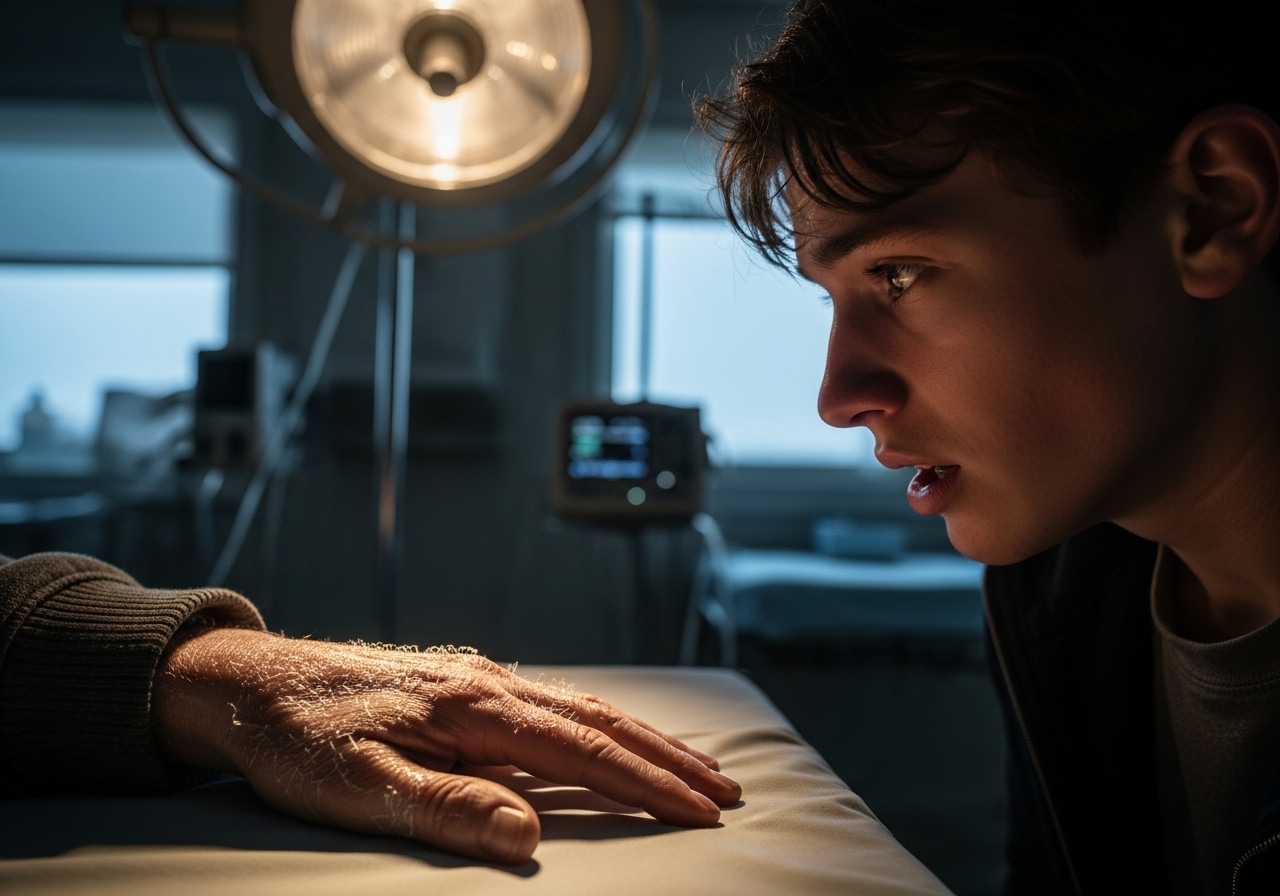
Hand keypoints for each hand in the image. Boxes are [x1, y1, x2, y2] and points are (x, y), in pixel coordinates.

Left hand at [152, 628, 740, 863]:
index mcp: (471, 708)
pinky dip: (602, 722)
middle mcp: (487, 684)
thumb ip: (446, 809)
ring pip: (583, 706)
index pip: (581, 751)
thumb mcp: (358, 788)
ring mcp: (478, 679)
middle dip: (668, 757)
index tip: (702, 809)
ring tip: (693, 762)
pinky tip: (613, 734)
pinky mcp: (463, 684)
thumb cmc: (297, 739)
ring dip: (645, 736)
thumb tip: (529, 835)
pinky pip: (553, 701)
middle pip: (600, 720)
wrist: (248, 680)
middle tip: (726, 789)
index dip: (646, 783)